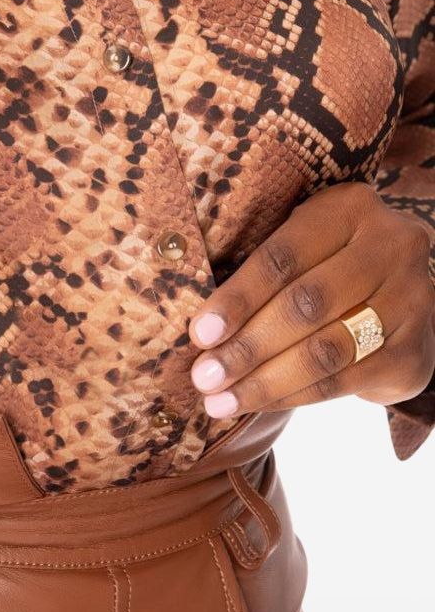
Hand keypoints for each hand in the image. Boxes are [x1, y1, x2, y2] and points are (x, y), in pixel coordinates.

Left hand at [188, 182, 434, 418]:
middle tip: (204, 377)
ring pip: (327, 350)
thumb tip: (200, 329)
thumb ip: (259, 272)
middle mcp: (391, 247)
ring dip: (265, 381)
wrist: (395, 294)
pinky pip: (345, 381)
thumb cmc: (322, 264)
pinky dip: (294, 396)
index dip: (238, 297)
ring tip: (220, 401)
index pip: (284, 256)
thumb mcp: (299, 244)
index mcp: (349, 208)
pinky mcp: (415, 351)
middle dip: (247, 346)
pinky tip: (258, 403)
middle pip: (306, 305)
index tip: (200, 334)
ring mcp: (411, 300)